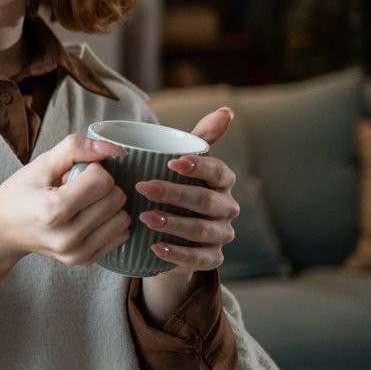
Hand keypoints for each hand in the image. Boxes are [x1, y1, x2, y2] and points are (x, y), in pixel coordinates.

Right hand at [0, 134, 131, 312]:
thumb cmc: (20, 194)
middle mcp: (66, 236)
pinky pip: (120, 235)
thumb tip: (115, 149)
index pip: (103, 181)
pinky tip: (87, 218)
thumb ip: (75, 148)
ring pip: (122, 218)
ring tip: (81, 205)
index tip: (74, 174)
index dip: (92, 170)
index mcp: (53, 210)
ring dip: (107, 205)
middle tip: (76, 190)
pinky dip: (109, 222)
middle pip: (116, 199)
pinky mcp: (83, 261)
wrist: (3, 229)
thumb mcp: (41, 164)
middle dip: (102, 187)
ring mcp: (75, 253)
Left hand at [137, 107, 239, 322]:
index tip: (171, 162)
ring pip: (203, 231)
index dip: (198, 167)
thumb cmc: (178, 187)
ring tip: (145, 218)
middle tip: (142, 187)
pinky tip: (156, 247)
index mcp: (222, 181)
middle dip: (174, 194)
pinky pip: (200, 259)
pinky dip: (179, 254)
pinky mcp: (212, 258)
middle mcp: (227, 208)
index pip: (218, 172)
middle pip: (205, 202)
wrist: (174, 231)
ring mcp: (222, 235)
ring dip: (174, 224)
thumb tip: (228, 110)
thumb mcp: (185, 162)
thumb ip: (200, 137)